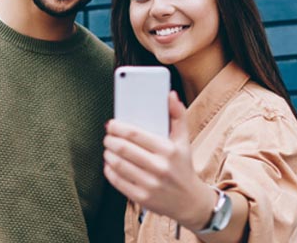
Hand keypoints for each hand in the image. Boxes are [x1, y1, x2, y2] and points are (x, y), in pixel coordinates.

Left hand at [104, 91, 216, 228]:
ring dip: (108, 154)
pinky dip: (109, 171)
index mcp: (168, 150)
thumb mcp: (184, 141)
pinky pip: (118, 181)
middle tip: (107, 136)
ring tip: (108, 149)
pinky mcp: (142, 197)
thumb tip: (170, 94)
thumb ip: (178, 115)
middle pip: (123, 149)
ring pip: (118, 165)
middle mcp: (160, 167)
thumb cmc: (183, 166)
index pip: (135, 134)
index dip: (118, 127)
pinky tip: (110, 165)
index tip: (111, 124)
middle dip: (110, 140)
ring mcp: (150, 184)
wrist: (189, 201)